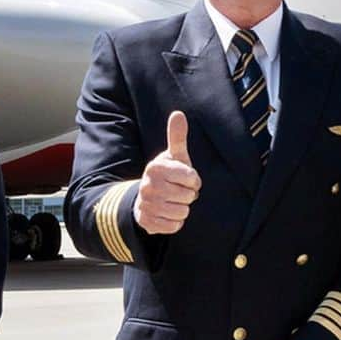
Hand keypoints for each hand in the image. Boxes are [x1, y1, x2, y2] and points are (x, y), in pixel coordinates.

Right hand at [134, 111, 201, 234]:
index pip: (192, 178)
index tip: (187, 179)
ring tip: (174, 202)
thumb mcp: (173, 156)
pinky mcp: (147, 222)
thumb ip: (177, 137)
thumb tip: (178, 113)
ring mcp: (146, 205)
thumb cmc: (168, 174)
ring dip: (183, 209)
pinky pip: (174, 226)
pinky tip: (168, 213)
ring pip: (182, 212)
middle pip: (188, 197)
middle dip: (188, 195)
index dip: (194, 180)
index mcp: (156, 167)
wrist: (147, 197)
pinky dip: (175, 222)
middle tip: (179, 191)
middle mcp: (147, 186)